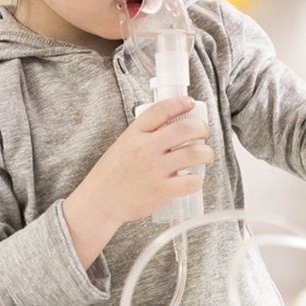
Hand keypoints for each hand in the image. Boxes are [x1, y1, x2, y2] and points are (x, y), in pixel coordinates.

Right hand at [62, 96, 212, 268]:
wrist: (99, 203)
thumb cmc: (112, 174)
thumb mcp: (123, 145)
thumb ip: (145, 135)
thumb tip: (172, 125)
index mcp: (134, 134)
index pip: (161, 109)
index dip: (180, 102)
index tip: (191, 103)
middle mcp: (145, 148)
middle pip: (185, 128)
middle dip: (202, 128)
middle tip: (203, 133)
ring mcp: (154, 169)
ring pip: (194, 153)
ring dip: (207, 153)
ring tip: (206, 156)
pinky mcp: (161, 191)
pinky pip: (191, 181)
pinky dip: (198, 179)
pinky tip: (195, 178)